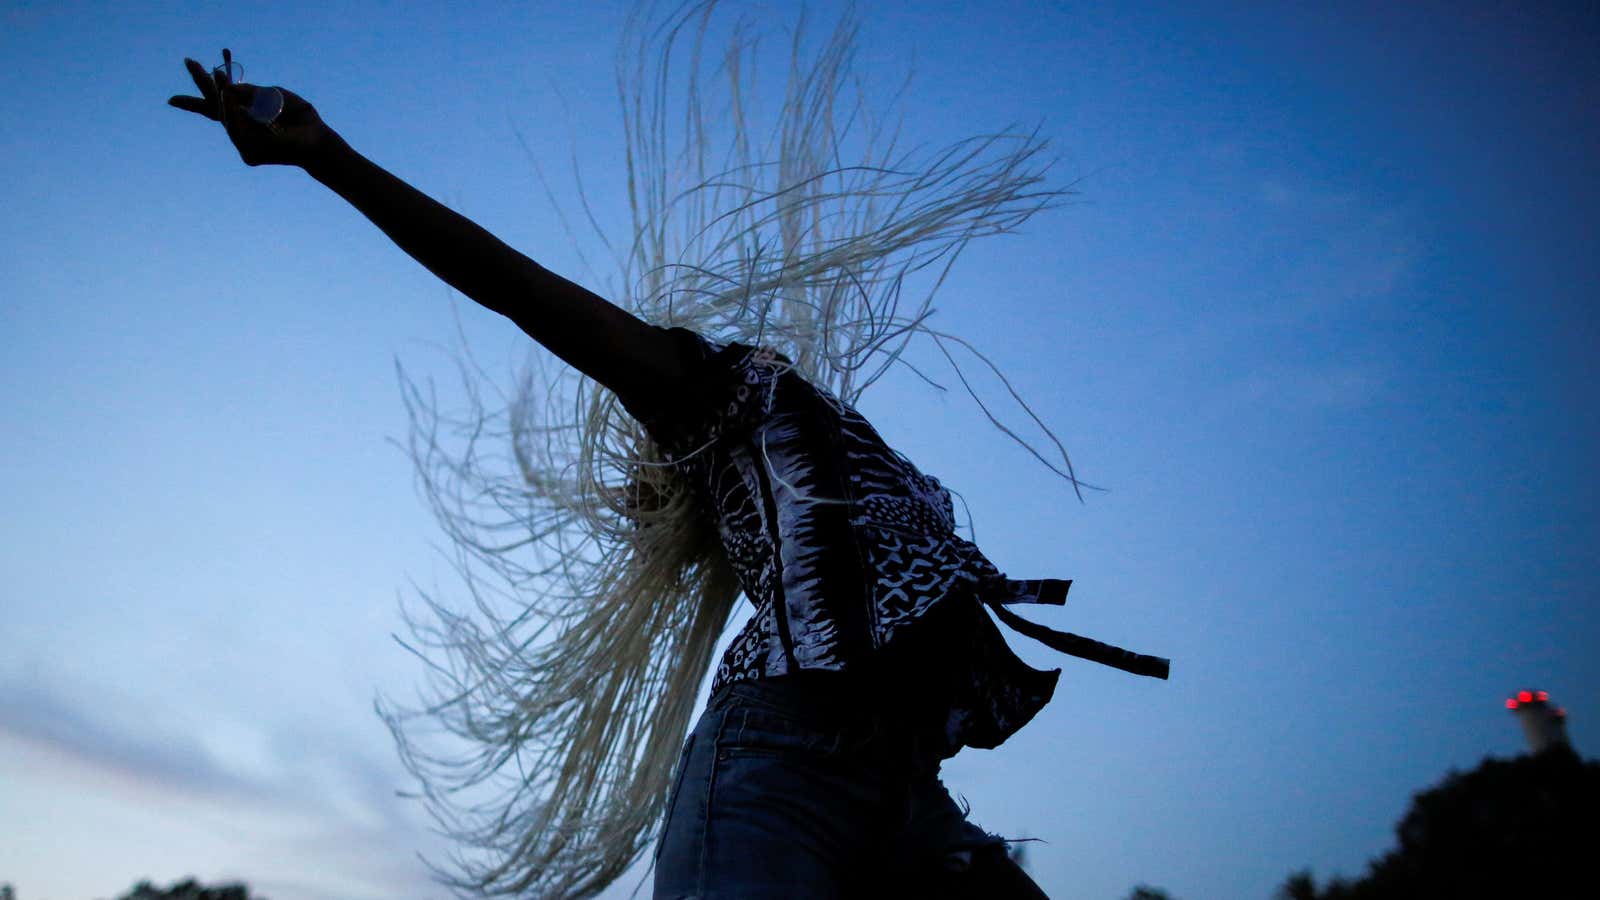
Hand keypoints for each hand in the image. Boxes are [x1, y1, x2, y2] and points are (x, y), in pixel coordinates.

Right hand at [168, 52, 340, 167]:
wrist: (317, 138)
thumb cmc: (299, 116)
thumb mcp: (275, 95)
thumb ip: (251, 91)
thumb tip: (227, 88)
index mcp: (245, 117)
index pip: (214, 110)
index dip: (193, 104)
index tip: (171, 100)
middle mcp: (242, 132)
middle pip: (214, 110)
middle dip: (202, 86)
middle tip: (189, 62)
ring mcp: (244, 145)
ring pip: (226, 119)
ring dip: (221, 98)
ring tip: (217, 76)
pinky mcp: (251, 155)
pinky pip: (238, 131)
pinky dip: (236, 114)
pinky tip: (235, 102)